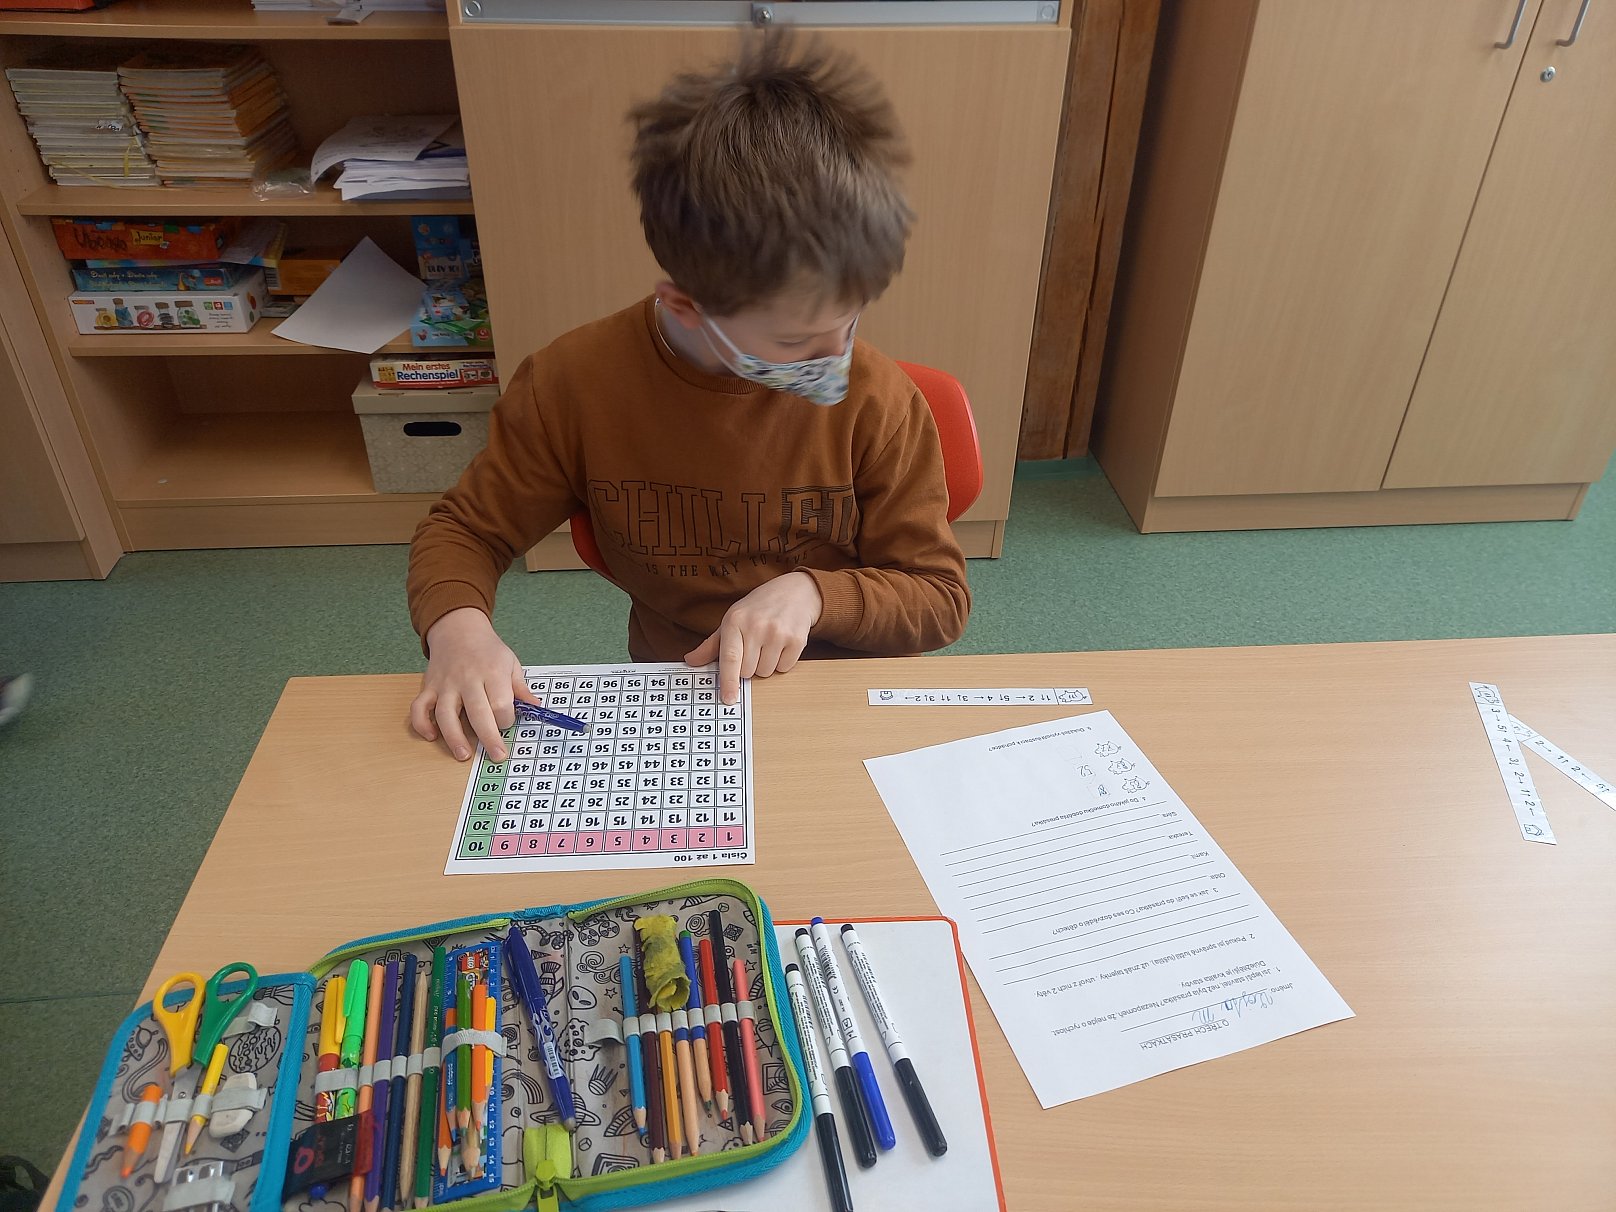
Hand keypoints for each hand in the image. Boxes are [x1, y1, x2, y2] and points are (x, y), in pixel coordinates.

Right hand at [410, 607, 539, 760]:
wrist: (458, 629)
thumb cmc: (488, 650)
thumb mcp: (510, 662)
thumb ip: (520, 687)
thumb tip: (535, 707)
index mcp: (492, 672)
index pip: (500, 702)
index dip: (506, 718)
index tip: (508, 722)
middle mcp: (467, 679)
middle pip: (477, 712)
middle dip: (488, 737)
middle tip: (497, 755)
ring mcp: (445, 684)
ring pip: (445, 714)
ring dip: (453, 737)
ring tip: (463, 755)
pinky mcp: (429, 687)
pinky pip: (419, 707)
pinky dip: (421, 724)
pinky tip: (432, 736)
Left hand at [685, 571, 822, 704]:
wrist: (795, 591)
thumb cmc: (759, 608)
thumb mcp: (732, 619)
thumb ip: (712, 644)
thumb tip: (691, 661)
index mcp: (735, 621)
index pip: (729, 658)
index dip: (727, 681)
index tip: (728, 699)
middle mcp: (756, 626)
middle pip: (748, 671)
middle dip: (749, 666)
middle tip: (754, 647)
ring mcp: (778, 633)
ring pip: (766, 672)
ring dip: (766, 665)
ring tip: (769, 644)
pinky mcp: (796, 640)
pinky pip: (784, 668)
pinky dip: (782, 662)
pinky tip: (782, 644)